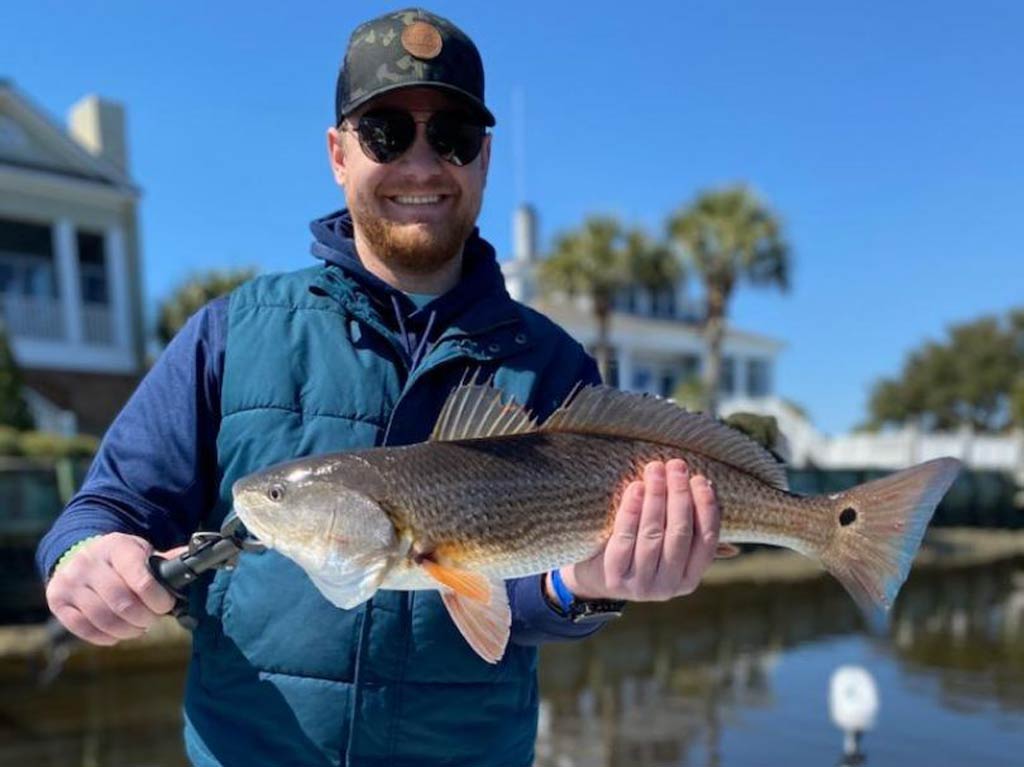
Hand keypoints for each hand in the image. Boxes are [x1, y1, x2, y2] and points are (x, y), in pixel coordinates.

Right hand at [45, 532, 181, 645]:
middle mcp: (89, 561)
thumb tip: (194, 562)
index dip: (157, 597)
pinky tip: (118, 634)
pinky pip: (82, 628)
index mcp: (116, 546)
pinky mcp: (57, 600)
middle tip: (152, 619)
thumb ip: (165, 561)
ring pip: (103, 618)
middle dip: (144, 617)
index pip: (140, 577)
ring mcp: (70, 581)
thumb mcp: (141, 551)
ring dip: (127, 630)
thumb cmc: (120, 558)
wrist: (79, 553)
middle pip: (122, 602)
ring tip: (138, 628)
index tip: (166, 605)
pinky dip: (105, 636)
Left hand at [558, 459, 720, 601]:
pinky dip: (631, 510)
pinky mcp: (614, 578)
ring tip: (655, 469)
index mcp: (689, 579)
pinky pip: (624, 539)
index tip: (700, 479)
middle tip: (676, 465)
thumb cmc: (638, 551)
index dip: (706, 507)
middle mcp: (668, 587)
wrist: (594, 577)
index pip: (706, 539)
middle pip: (680, 533)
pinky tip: (636, 488)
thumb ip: (690, 532)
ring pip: (653, 534)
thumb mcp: (667, 548)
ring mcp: (640, 585)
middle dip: (680, 495)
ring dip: (656, 497)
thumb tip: (716, 498)